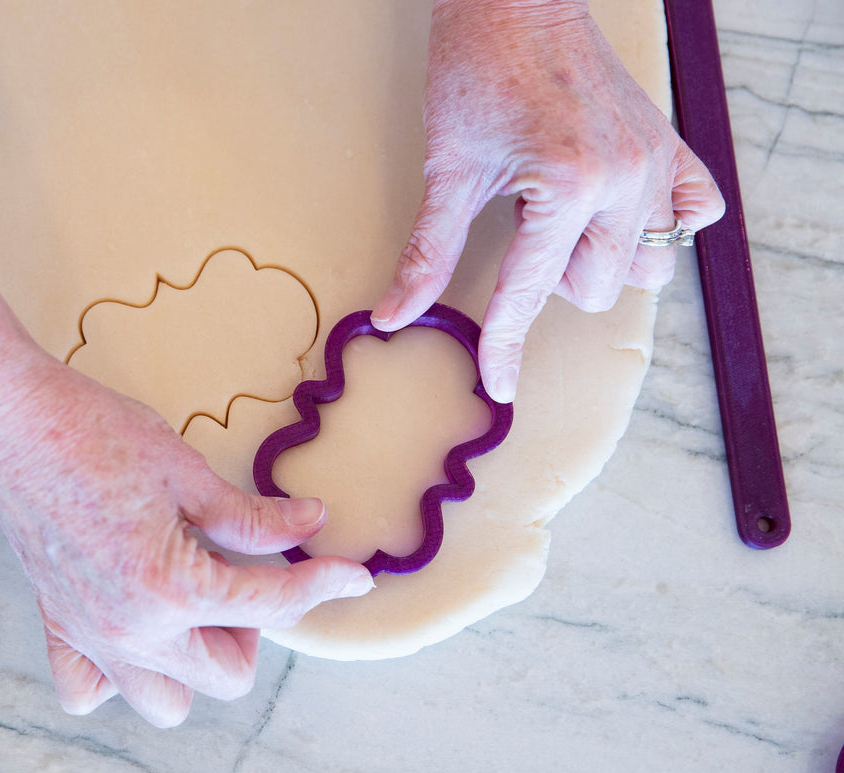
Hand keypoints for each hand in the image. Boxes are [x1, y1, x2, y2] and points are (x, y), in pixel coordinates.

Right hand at [0, 358, 372, 726]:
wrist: (11, 423)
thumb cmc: (94, 437)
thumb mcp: (189, 473)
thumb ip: (254, 517)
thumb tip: (309, 525)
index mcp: (170, 588)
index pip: (272, 604)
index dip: (323, 584)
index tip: (349, 576)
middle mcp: (131, 630)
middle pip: (227, 673)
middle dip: (259, 628)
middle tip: (258, 576)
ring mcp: (92, 635)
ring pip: (167, 700)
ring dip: (199, 663)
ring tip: (204, 606)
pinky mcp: (60, 625)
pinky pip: (94, 688)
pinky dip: (124, 675)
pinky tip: (142, 625)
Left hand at [371, 0, 724, 401]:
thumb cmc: (476, 70)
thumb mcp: (448, 168)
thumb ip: (428, 251)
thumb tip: (397, 315)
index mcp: (566, 186)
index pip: (531, 294)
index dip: (505, 346)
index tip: (498, 385)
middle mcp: (623, 179)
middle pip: (596, 289)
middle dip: (551, 283)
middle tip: (522, 235)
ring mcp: (653, 161)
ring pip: (648, 265)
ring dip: (602, 261)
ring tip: (566, 224)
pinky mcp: (667, 143)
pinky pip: (692, 212)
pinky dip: (661, 227)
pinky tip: (622, 214)